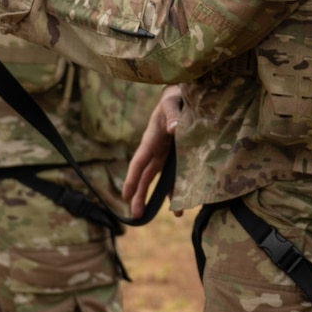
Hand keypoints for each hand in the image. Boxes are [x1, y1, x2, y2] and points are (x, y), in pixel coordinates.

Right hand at [122, 85, 184, 216]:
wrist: (182, 94)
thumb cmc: (173, 97)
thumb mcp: (172, 104)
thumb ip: (173, 115)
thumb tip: (174, 129)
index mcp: (150, 140)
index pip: (139, 162)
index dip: (131, 179)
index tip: (124, 195)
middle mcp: (156, 150)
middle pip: (146, 177)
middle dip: (140, 196)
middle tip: (137, 216)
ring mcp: (167, 154)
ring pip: (162, 180)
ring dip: (165, 198)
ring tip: (177, 215)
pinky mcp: (178, 156)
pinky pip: (177, 175)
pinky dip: (180, 188)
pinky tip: (186, 202)